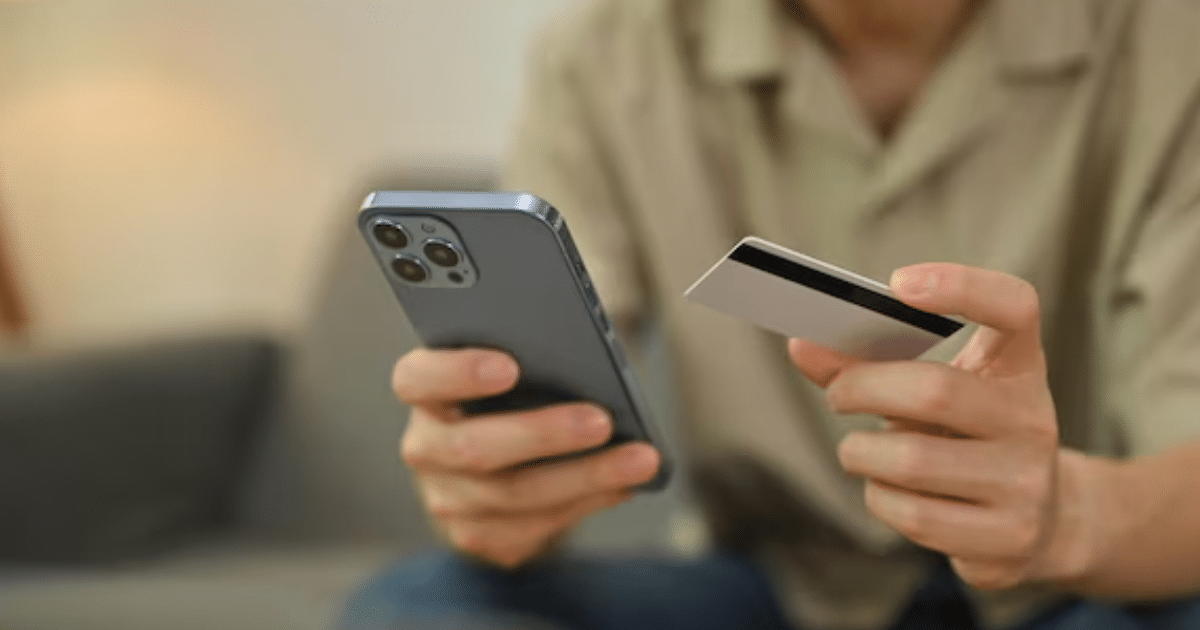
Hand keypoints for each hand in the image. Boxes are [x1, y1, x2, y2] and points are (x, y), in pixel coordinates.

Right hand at [392, 347, 661, 567]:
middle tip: (604, 421)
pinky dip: (585, 503)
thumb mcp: (514, 365)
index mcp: (423, 391)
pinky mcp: (477, 536)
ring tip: (640, 459)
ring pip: (513, 496)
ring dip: (584, 477)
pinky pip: (533, 528)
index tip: (510, 366)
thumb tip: (589, 363)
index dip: (458, 372)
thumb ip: (531, 355)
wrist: (493, 460)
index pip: (418, 378)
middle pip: (474, 447)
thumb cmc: (513, 393)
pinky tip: (624, 485)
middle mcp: (425, 448)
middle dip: (544, 435)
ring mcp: (447, 499)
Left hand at [788, 263, 1069, 589]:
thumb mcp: (930, 392)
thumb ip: (866, 365)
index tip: (897, 283)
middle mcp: (1034, 419)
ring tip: (859, 451)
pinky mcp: (1009, 537)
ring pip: (912, 461)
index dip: (961, 287)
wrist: (1038, 519)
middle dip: (862, 388)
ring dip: (861, 453)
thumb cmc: (963, 437)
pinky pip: (913, 515)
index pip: (1015, 307)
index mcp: (1019, 366)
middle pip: (935, 389)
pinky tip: (889, 491)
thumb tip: (802, 345)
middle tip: (836, 395)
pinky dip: (880, 499)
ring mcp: (1027, 482)